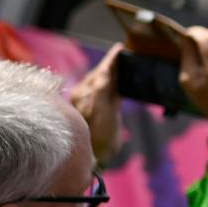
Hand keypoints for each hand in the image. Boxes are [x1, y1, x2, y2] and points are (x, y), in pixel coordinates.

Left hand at [70, 44, 123, 164]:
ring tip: (119, 68)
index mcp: (88, 92)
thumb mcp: (105, 112)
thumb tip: (106, 71)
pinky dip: (108, 85)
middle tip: (123, 55)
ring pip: (98, 82)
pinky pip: (100, 92)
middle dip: (110, 65)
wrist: (93, 158)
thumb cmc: (99, 137)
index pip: (102, 70)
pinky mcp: (92, 113)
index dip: (112, 59)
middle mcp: (84, 95)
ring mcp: (87, 103)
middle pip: (99, 74)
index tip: (120, 48)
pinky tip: (113, 88)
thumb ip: (103, 90)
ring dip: (109, 74)